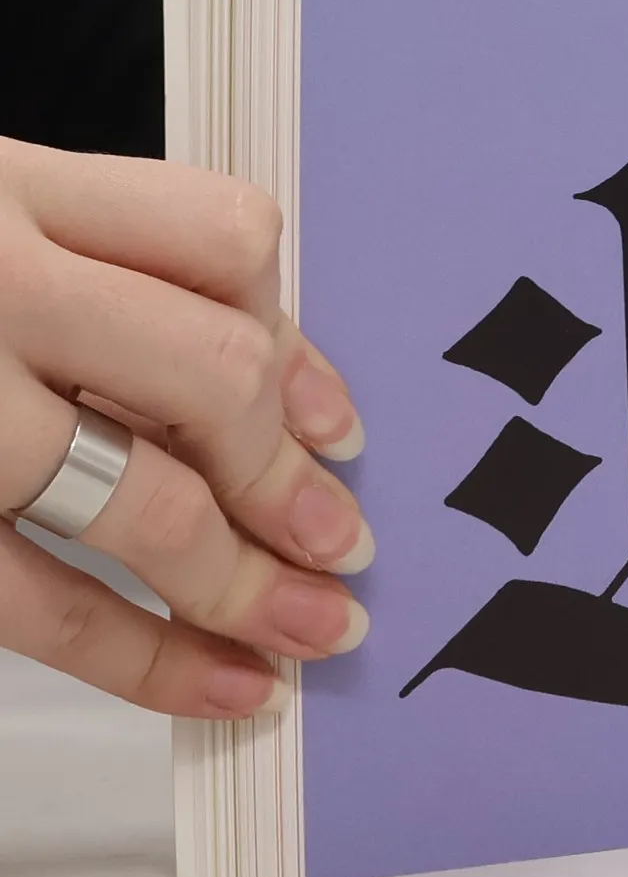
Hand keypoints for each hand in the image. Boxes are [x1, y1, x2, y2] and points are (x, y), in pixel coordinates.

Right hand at [0, 140, 370, 715]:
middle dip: (287, 474)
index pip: (220, 238)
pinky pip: (33, 600)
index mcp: (5, 189)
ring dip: (246, 580)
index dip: (298, 339)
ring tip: (314, 628)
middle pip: (208, 374)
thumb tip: (273, 380)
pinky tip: (220, 688)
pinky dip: (144, 656)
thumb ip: (92, 260)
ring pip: (136, 501)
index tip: (334, 419)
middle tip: (344, 541)